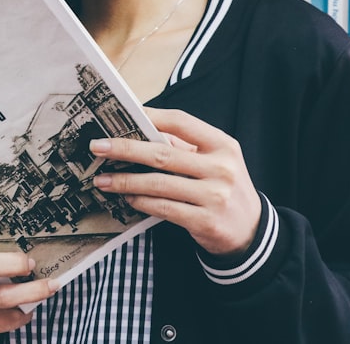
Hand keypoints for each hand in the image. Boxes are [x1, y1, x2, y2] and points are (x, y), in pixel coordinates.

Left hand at [90, 107, 260, 255]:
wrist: (252, 232)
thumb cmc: (223, 187)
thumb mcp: (215, 161)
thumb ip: (184, 146)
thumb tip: (140, 131)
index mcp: (223, 145)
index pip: (181, 122)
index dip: (149, 117)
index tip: (120, 116)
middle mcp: (221, 168)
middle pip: (163, 153)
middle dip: (125, 149)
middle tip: (97, 147)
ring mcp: (215, 196)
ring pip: (158, 183)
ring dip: (125, 180)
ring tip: (102, 179)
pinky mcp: (205, 221)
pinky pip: (164, 208)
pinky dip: (141, 201)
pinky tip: (127, 198)